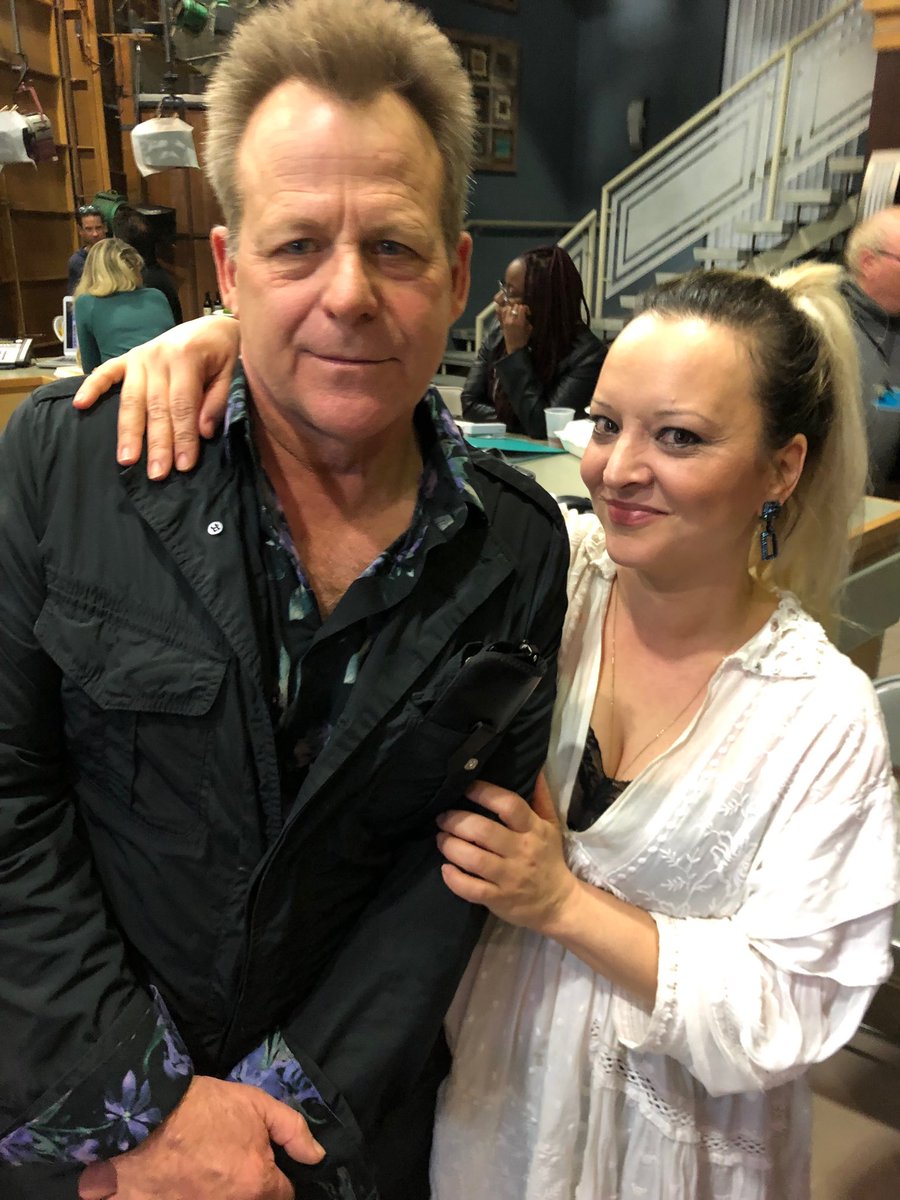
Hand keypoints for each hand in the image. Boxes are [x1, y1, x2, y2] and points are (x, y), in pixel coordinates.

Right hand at [72, 315, 240, 478]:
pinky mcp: (128, 358)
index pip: (183, 405)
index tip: (184, 465)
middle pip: (156, 407)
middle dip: (157, 443)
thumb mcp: (232, 371)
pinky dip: (92, 387)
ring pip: (131, 399)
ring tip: (126, 459)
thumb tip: (202, 432)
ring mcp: (140, 356)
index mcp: (186, 357)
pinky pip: (106, 372)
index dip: (184, 436)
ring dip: (128, 431)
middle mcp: (158, 356)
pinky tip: (80, 404)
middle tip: (157, 474)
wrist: (211, 324)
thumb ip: (218, 400)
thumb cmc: (225, 351)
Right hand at [77, 1075, 323, 1199]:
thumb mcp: (256, 1105)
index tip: (265, 1165)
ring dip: (221, 1190)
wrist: (144, 1115)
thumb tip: (317, 1156)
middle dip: (249, 1187)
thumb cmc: (203, 1107)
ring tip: (206, 1168)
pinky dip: (194, 1193)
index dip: (278, 1179)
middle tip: (230, 1163)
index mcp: (257, 1185)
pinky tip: (186, 1180)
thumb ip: (293, 1131)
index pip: (284, 1195)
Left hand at [436, 772, 576, 932]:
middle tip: (443, 817)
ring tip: (441, 838)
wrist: (559, 903)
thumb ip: (540, 797)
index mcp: (534, 829)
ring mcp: (509, 877)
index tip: (465, 787)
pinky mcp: (499, 899)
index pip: (509, 805)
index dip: (484, 792)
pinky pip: (471, 888)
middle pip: (483, 831)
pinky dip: (453, 878)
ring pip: (473, 859)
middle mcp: (521, 851)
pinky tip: (445, 868)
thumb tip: (535, 767)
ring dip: (450, 846)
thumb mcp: (551, 826)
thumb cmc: (549, 858)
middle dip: (456, 820)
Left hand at [497, 300, 531, 354]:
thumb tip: (525, 314)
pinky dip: (507, 311)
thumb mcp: (529, 328)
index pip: (521, 307)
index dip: (526, 308)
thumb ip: (527, 319)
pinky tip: (510, 314)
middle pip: (515, 306)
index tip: (527, 313)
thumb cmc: (523, 339)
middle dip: (520, 308)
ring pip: (508, 308)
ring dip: (512, 309)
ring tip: (515, 313)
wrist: (514, 348)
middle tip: (522, 313)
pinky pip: (503, 313)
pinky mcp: (502, 323)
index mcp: (519, 322)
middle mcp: (511, 320)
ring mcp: (506, 321)